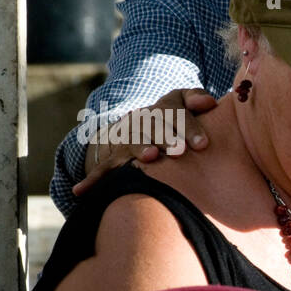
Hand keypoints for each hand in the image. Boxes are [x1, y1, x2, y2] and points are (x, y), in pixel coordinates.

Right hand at [73, 88, 216, 196]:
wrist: (141, 123)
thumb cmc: (174, 117)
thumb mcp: (183, 103)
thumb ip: (196, 99)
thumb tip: (209, 102)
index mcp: (162, 108)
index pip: (176, 114)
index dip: (190, 128)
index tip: (203, 144)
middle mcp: (141, 121)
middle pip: (153, 126)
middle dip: (166, 138)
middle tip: (178, 150)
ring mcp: (125, 137)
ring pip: (132, 142)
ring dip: (140, 148)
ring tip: (150, 156)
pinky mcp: (113, 156)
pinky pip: (102, 168)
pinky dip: (92, 180)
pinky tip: (80, 192)